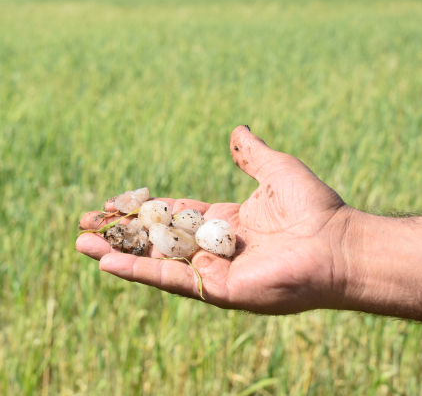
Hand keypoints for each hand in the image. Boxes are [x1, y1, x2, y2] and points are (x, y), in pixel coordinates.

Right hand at [77, 125, 353, 313]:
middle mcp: (214, 249)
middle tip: (85, 225)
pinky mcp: (216, 290)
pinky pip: (171, 279)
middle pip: (156, 241)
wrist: (339, 244)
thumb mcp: (276, 170)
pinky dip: (138, 272)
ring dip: (118, 254)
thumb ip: (252, 155)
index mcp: (225, 224)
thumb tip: (237, 130)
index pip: (173, 217)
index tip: (113, 204)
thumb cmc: (314, 208)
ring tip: (82, 243)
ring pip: (155, 261)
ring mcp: (213, 271)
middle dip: (121, 234)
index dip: (143, 210)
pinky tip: (107, 263)